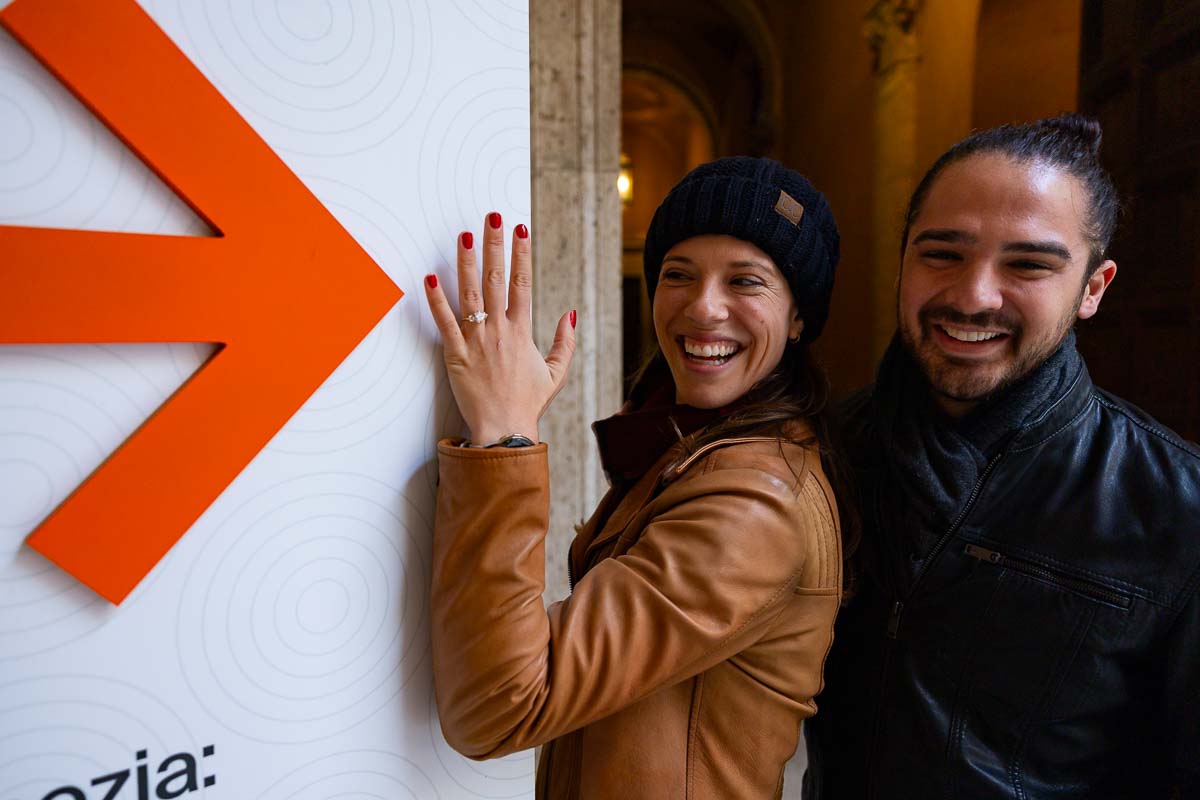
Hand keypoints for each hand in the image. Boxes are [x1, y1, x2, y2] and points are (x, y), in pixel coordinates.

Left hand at [424, 214, 575, 444]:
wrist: (504, 431)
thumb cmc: (528, 404)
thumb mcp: (555, 373)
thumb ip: (564, 342)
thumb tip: (569, 313)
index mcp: (522, 331)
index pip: (522, 283)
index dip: (521, 254)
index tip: (520, 229)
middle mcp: (500, 330)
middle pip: (496, 278)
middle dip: (494, 245)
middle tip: (492, 216)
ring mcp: (477, 341)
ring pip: (470, 294)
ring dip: (466, 262)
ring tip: (464, 234)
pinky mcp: (455, 355)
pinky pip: (444, 323)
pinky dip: (436, 300)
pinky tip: (430, 277)